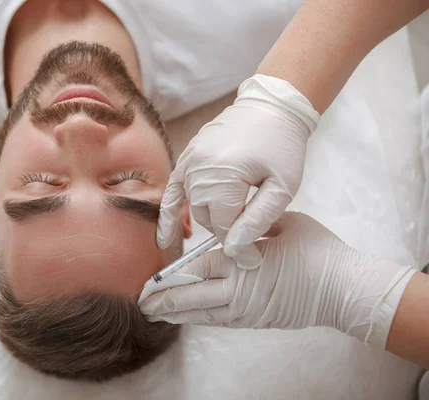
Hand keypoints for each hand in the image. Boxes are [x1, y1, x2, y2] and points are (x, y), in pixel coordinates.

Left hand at [141, 213, 415, 348]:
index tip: (152, 278)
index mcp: (241, 260)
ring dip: (176, 314)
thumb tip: (237, 223)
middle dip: (163, 300)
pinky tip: (187, 319)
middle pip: (191, 296)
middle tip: (142, 303)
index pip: (197, 267)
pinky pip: (220, 322)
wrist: (344, 288)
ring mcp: (246, 308)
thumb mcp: (285, 222)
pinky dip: (199, 320)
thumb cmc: (317, 250)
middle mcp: (238, 288)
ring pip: (202, 314)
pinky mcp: (256, 320)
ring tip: (156, 314)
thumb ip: (255, 223)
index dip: (172, 274)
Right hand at [157, 75, 319, 267]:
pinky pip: (171, 193)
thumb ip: (258, 220)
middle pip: (207, 218)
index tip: (253, 259)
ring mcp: (189, 161)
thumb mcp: (282, 187)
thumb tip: (235, 250)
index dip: (238, 246)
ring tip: (227, 229)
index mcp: (225, 175)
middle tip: (249, 235)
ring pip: (193, 208)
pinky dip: (168, 215)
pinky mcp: (186, 158)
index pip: (224, 226)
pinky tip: (164, 239)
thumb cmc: (282, 146)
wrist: (271, 107)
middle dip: (227, 231)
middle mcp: (199, 168)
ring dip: (210, 220)